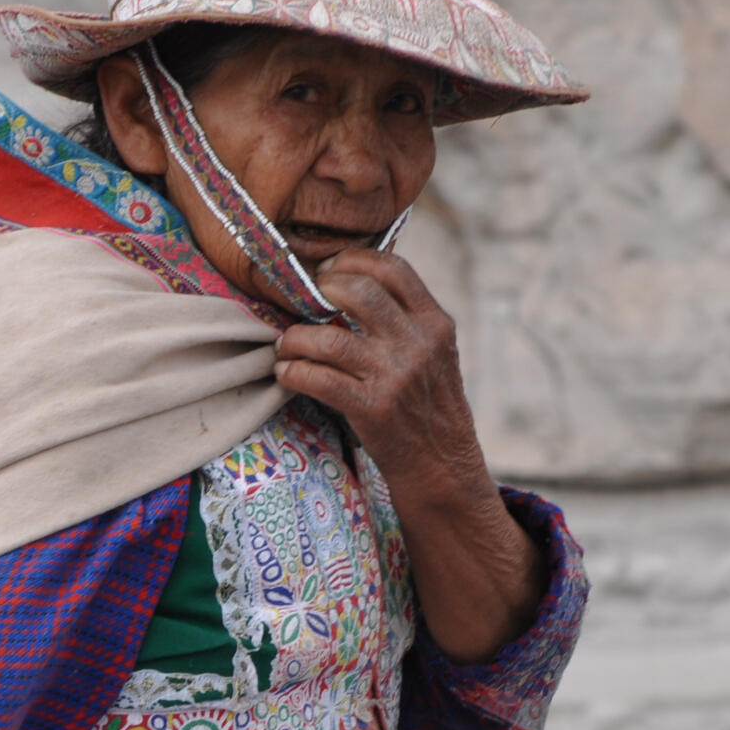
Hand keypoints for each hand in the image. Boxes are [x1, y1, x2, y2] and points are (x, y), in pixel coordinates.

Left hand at [274, 248, 544, 661]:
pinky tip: (287, 373)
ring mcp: (395, 377)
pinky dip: (292, 372)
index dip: (354, 260)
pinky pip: (317, 378)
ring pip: (328, 338)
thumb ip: (407, 320)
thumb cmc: (430, 409)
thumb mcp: (435, 355)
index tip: (330, 270)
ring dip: (295, 338)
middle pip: (358, 290)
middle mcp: (418, 345)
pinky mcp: (372, 409)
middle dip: (320, 291)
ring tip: (286, 345)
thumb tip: (352, 283)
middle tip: (304, 303)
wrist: (443, 469)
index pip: (394, 268)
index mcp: (437, 324)